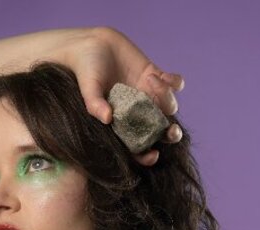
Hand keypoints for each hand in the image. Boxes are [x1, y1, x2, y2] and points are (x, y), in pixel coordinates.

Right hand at [65, 27, 185, 165]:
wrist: (91, 43)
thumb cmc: (85, 70)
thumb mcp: (88, 88)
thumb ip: (94, 104)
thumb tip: (107, 119)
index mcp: (122, 122)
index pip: (137, 145)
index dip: (147, 155)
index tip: (153, 154)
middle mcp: (138, 112)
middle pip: (160, 130)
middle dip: (171, 134)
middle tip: (172, 131)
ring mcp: (149, 94)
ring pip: (169, 106)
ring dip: (166, 97)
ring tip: (151, 81)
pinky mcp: (155, 76)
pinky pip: (174, 84)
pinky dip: (174, 82)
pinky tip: (161, 76)